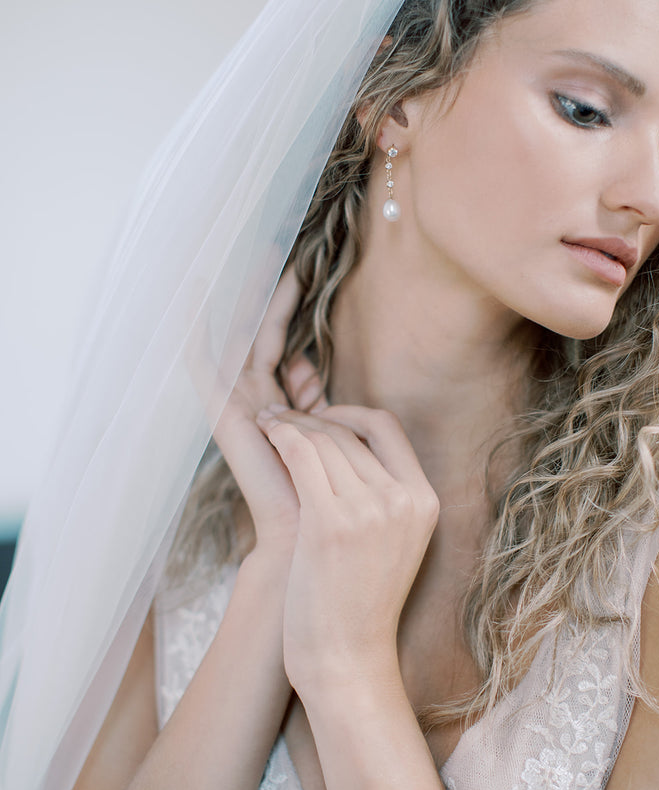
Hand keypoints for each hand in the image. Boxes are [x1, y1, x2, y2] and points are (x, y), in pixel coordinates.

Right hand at [211, 268, 326, 560]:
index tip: (301, 272)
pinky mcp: (223, 411)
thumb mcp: (332, 439)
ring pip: (238, 341)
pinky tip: (193, 291)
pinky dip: (197, 326)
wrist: (306, 539)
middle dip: (270, 297)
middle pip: (261, 338)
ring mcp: (238, 407)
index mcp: (285, 411)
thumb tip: (308, 367)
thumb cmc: (329, 499)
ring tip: (246, 256)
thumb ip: (319, 404)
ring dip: (241, 299)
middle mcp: (257, 405)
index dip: (290, 314)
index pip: (284, 352)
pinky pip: (204, 361)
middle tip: (275, 250)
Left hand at [256, 405, 439, 698]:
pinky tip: (266, 434)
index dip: (350, 412)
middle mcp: (403, 500)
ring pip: (323, 440)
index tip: (320, 417)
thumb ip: (379, 494)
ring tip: (266, 423)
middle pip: (349, 432)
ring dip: (289, 424)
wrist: (346, 659)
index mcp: (424, 501)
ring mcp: (370, 510)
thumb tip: (340, 445)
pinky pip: (302, 456)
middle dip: (308, 416)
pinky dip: (281, 436)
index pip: (387, 428)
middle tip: (277, 415)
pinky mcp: (331, 522)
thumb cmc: (357, 603)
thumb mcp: (391, 541)